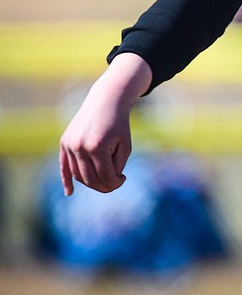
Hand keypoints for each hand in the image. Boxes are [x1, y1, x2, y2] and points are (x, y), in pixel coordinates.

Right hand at [59, 52, 152, 194]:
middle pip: (90, 179)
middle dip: (103, 186)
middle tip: (114, 184)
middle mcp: (80, 147)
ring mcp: (69, 145)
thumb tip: (108, 182)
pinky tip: (69, 193)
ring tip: (103, 180)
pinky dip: (66, 180)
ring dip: (90, 182)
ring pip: (78, 174)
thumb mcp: (125, 145)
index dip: (116, 182)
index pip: (105, 176)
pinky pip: (63, 166)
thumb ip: (117, 165)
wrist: (105, 101)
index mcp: (97, 147)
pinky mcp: (64, 142)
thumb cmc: (119, 124)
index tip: (124, 179)